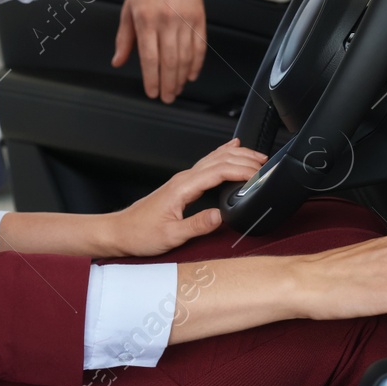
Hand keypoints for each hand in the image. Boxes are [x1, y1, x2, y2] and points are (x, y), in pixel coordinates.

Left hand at [105, 138, 267, 256]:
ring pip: (214, 159)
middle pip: (219, 159)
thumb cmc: (140, 233)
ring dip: (236, 155)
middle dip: (244, 158)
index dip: (242, 170)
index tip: (259, 175)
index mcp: (183, 187)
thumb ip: (196, 225)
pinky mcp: (182, 185)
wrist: (121, 232)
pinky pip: (206, 164)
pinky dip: (222, 155)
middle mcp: (183, 179)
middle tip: (265, 164)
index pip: (219, 171)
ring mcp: (182, 180)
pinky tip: (229, 149)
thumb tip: (220, 216)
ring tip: (257, 156)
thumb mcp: (171, 236)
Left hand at [113, 0, 206, 102]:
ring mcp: (185, 21)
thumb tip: (118, 60)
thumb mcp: (128, 10)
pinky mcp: (198, 18)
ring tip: (177, 89)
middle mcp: (166, 22)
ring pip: (185, 57)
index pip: (150, 58)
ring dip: (181, 77)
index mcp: (146, 20)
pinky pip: (200, 46)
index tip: (152, 92)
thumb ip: (124, 38)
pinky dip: (196, 63)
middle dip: (168, 84)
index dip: (152, 79)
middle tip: (167, 97)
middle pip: (169, 62)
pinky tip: (191, 74)